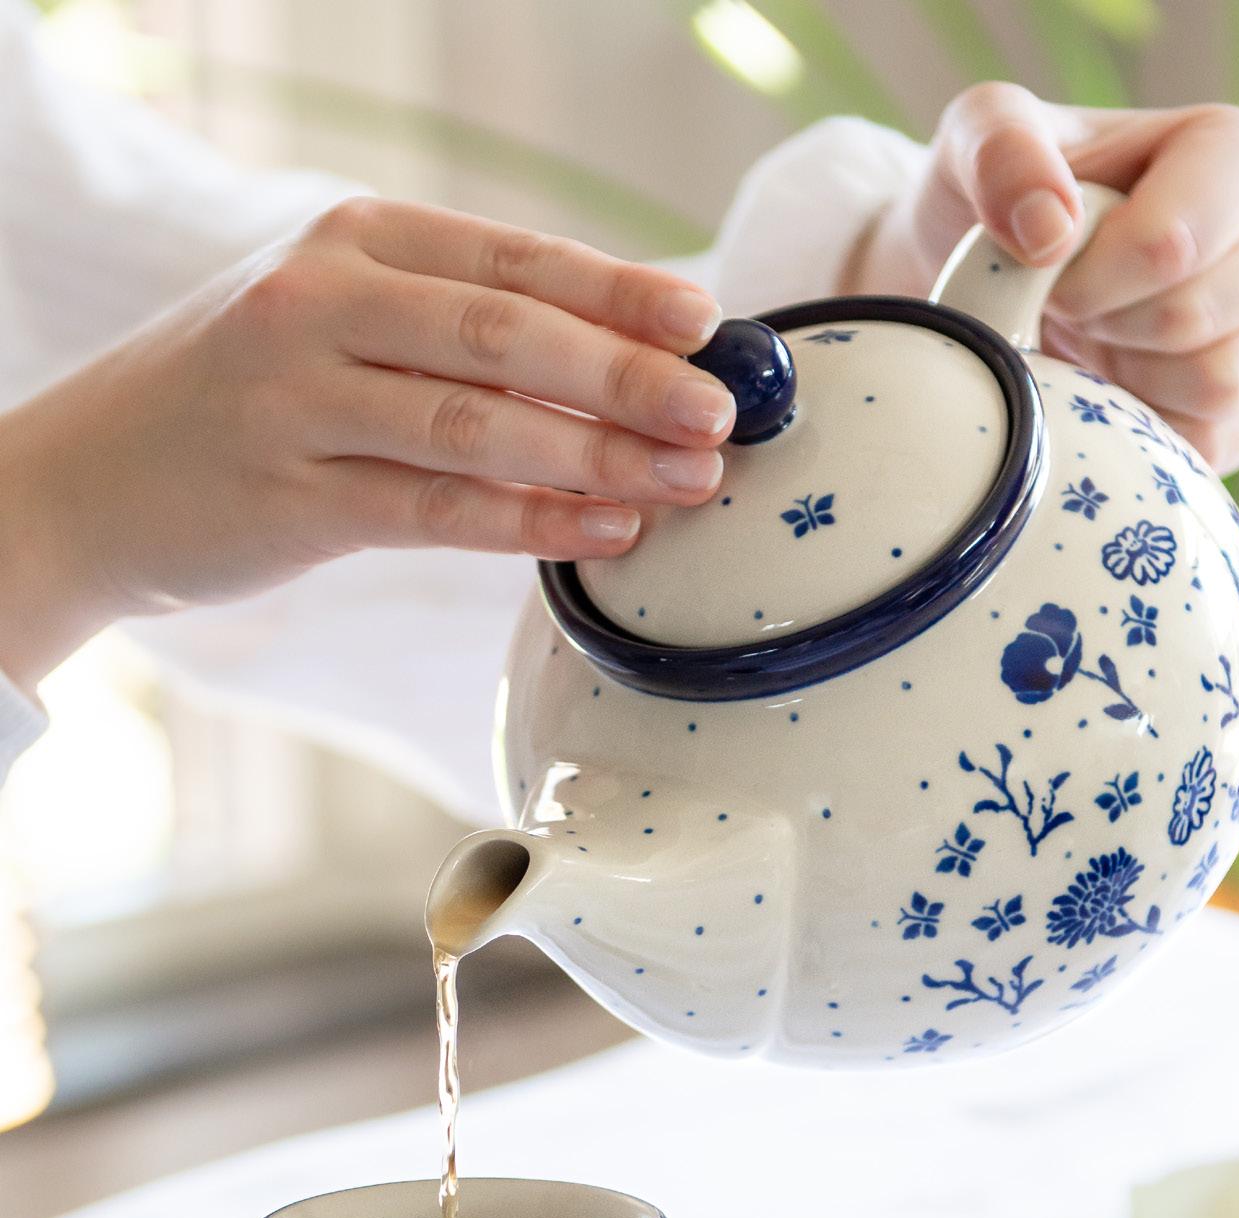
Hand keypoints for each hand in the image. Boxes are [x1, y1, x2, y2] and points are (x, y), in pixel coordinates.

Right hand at [0, 200, 731, 690]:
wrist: (89, 480)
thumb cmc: (249, 397)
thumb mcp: (339, 320)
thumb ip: (459, 327)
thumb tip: (622, 358)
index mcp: (355, 239)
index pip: (515, 259)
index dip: (621, 292)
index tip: (708, 324)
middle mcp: (323, 301)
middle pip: (509, 335)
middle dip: (629, 376)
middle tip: (721, 414)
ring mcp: (301, 398)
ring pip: (480, 423)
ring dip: (600, 456)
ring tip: (690, 482)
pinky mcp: (294, 496)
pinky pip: (438, 508)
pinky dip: (530, 520)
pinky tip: (606, 530)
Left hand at [849, 86, 1238, 474]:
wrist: (1006, 275)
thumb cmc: (1011, 195)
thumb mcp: (983, 134)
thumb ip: (1001, 150)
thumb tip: (1049, 230)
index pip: (1173, 244)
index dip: (1091, 276)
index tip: (1048, 273)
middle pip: (1191, 317)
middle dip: (1105, 324)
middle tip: (1070, 305)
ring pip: (1216, 384)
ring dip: (1128, 375)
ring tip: (1098, 338)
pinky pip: (1209, 441)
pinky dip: (1146, 426)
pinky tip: (1117, 385)